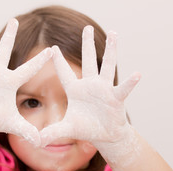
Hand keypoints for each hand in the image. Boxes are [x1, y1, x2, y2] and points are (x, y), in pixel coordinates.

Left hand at [40, 26, 139, 147]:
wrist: (104, 135)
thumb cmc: (85, 128)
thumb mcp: (67, 129)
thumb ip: (52, 132)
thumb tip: (35, 141)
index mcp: (75, 90)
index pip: (64, 73)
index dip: (58, 61)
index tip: (52, 47)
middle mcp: (89, 85)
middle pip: (88, 61)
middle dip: (87, 44)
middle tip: (86, 27)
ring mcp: (104, 89)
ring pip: (107, 66)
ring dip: (110, 50)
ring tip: (113, 34)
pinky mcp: (116, 98)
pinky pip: (123, 88)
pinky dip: (130, 82)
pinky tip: (137, 74)